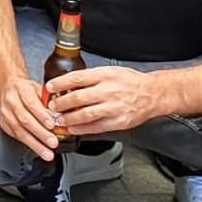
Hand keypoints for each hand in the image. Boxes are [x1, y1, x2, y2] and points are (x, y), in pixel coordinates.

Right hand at [0, 75, 61, 161]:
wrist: (6, 87)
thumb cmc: (25, 89)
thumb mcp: (38, 87)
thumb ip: (49, 99)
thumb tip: (63, 113)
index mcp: (21, 88)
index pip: (31, 103)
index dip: (41, 115)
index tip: (52, 125)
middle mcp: (11, 101)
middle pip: (25, 119)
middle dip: (41, 133)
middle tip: (53, 142)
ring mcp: (5, 113)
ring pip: (20, 131)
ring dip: (35, 144)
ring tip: (47, 153)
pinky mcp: (4, 124)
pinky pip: (17, 136)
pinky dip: (29, 144)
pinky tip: (39, 149)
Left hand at [46, 65, 162, 135]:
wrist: (152, 94)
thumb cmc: (130, 81)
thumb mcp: (110, 71)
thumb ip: (92, 78)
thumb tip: (69, 83)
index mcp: (105, 75)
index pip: (77, 78)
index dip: (60, 83)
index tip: (49, 87)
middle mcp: (109, 91)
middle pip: (78, 97)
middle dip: (61, 103)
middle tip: (52, 106)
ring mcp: (114, 107)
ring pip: (85, 114)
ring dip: (68, 118)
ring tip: (59, 119)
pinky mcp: (118, 121)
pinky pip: (96, 127)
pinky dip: (81, 129)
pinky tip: (73, 128)